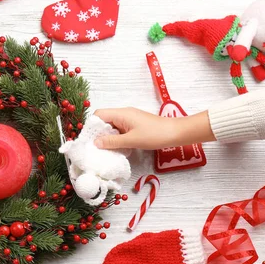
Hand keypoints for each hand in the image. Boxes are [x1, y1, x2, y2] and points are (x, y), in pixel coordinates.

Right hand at [93, 108, 214, 149]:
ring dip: (107, 136)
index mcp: (121, 114)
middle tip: (94, 147)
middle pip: (104, 120)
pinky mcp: (135, 125)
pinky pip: (120, 129)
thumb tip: (96, 143)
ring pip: (112, 126)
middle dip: (98, 133)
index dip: (91, 125)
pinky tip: (117, 147)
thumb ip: (112, 142)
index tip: (88, 139)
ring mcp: (130, 119)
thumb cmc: (154, 135)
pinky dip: (116, 137)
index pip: (99, 114)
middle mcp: (123, 114)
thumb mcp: (131, 140)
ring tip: (104, 149)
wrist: (176, 133)